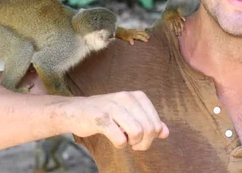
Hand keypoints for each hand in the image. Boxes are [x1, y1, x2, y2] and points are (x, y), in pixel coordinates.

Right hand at [54, 91, 168, 150]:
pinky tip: (114, 139)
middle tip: (134, 144)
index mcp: (136, 96)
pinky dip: (119, 144)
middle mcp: (126, 98)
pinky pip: (120, 138)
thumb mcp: (130, 114)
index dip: (152, 136)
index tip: (141, 138)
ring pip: (137, 132)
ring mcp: (113, 107)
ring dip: (132, 143)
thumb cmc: (106, 114)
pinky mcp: (100, 118)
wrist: (75, 111)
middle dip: (144, 142)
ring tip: (125, 141)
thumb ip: (148, 122)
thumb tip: (166, 133)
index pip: (156, 122)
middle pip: (149, 129)